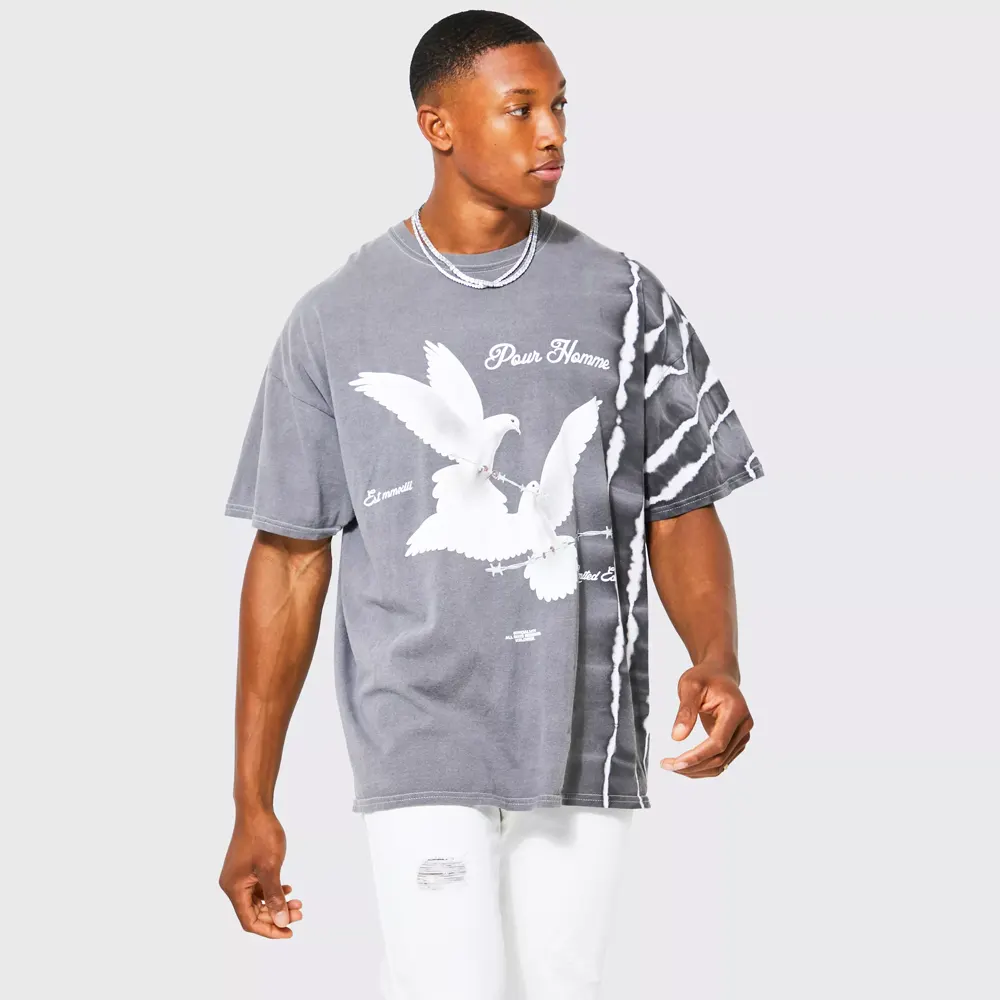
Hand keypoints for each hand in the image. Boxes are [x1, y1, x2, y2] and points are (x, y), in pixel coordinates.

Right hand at [219, 810, 302, 937]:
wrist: (255, 809)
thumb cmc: (261, 836)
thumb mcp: (271, 868)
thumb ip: (275, 897)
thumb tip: (281, 921)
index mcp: (234, 888)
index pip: (249, 920)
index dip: (269, 929)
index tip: (289, 932)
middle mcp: (232, 885)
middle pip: (254, 912)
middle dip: (277, 915)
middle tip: (299, 913)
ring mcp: (239, 876)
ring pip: (258, 899)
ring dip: (277, 903)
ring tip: (298, 903)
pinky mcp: (246, 868)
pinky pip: (258, 887)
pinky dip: (273, 890)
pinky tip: (288, 888)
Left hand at [659, 660, 752, 777]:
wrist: (719, 674)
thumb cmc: (704, 677)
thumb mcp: (690, 686)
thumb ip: (685, 711)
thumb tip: (677, 737)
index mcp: (736, 710)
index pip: (718, 742)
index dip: (697, 756)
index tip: (675, 763)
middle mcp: (744, 725)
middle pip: (720, 757)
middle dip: (692, 765)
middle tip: (665, 765)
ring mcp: (742, 735)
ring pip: (721, 764)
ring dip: (696, 770)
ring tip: (670, 765)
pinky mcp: (736, 741)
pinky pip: (720, 760)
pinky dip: (701, 766)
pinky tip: (683, 764)